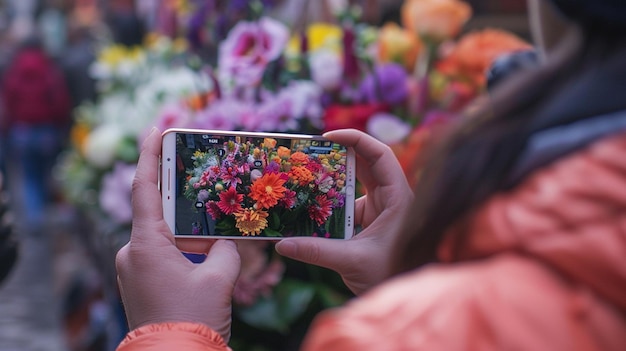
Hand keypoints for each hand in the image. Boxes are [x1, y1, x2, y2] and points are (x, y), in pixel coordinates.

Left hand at [115, 128, 240, 340]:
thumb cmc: (193, 319)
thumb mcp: (219, 278)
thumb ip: (226, 251)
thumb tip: (226, 243)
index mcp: (146, 245)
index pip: (145, 189)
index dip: (149, 156)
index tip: (155, 130)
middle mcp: (133, 254)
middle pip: (158, 213)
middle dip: (182, 199)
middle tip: (203, 180)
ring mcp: (134, 271)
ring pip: (163, 237)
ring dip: (188, 232)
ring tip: (215, 232)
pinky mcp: (141, 284)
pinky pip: (162, 256)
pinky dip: (183, 249)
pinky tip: (207, 255)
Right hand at [275, 129, 413, 294]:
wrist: (402, 297)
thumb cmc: (391, 277)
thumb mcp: (352, 262)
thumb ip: (317, 251)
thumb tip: (282, 244)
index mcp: (398, 198)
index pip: (380, 155)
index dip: (356, 139)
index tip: (327, 137)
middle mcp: (391, 198)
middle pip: (365, 164)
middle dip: (336, 156)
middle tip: (307, 152)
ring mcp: (380, 210)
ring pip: (354, 186)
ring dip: (330, 182)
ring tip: (303, 178)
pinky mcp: (370, 222)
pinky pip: (348, 206)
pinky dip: (329, 205)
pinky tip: (308, 208)